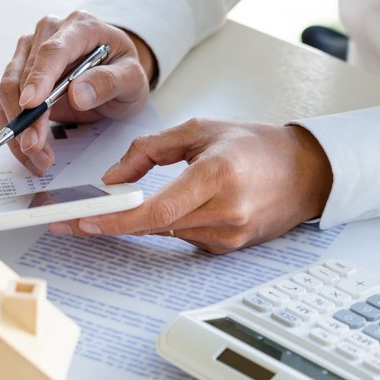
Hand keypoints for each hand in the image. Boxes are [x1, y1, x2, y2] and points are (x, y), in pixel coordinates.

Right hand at [0, 11, 156, 175]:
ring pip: (8, 90)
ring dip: (17, 128)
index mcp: (79, 27)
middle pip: (23, 74)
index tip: (31, 104)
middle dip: (26, 117)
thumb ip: (109, 82)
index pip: (53, 51)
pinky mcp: (19, 74)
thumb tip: (77, 94)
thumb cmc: (122, 70)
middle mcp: (47, 34)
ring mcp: (29, 52)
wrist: (114, 73)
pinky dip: (15, 131)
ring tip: (37, 156)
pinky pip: (7, 104)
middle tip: (35, 148)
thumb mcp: (132, 78)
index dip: (39, 78)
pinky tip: (31, 152)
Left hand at [51, 120, 333, 253]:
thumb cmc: (256, 146)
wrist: (307, 172)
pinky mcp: (228, 248)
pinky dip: (166, 223)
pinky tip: (168, 206)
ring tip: (112, 209)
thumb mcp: (199, 130)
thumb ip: (150, 150)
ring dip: (138, 222)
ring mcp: (229, 235)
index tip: (84, 222)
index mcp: (217, 176)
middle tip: (71, 220)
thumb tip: (113, 179)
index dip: (117, 221)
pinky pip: (182, 237)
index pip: (156, 210)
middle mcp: (225, 211)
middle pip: (154, 226)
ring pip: (165, 232)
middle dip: (111, 223)